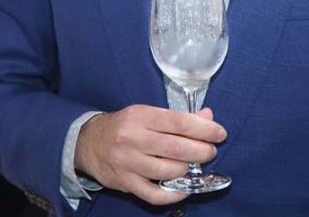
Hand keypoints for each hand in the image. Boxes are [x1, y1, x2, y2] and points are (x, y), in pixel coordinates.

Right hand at [75, 105, 226, 204]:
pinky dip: (174, 194)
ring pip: (167, 171)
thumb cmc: (124, 125)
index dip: (204, 128)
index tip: (219, 133)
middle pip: (176, 148)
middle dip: (201, 151)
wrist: (89, 142)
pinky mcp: (125, 183)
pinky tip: (185, 188)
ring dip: (188, 170)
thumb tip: (208, 117)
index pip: (179, 122)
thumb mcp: (147, 113)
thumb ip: (178, 117)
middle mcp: (133, 139)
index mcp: (141, 116)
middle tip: (211, 151)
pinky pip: (154, 194)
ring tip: (195, 165)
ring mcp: (127, 163)